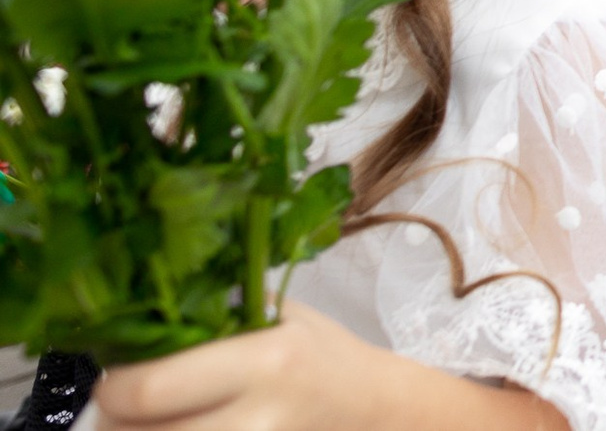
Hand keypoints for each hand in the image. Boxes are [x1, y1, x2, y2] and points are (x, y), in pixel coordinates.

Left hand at [89, 300, 565, 430]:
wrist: (372, 405)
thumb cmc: (317, 352)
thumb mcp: (275, 315)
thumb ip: (213, 311)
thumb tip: (134, 304)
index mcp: (263, 359)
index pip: (149, 388)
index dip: (116, 385)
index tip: (119, 370)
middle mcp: (259, 415)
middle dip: (116, 421)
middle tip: (122, 403)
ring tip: (150, 417)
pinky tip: (181, 426)